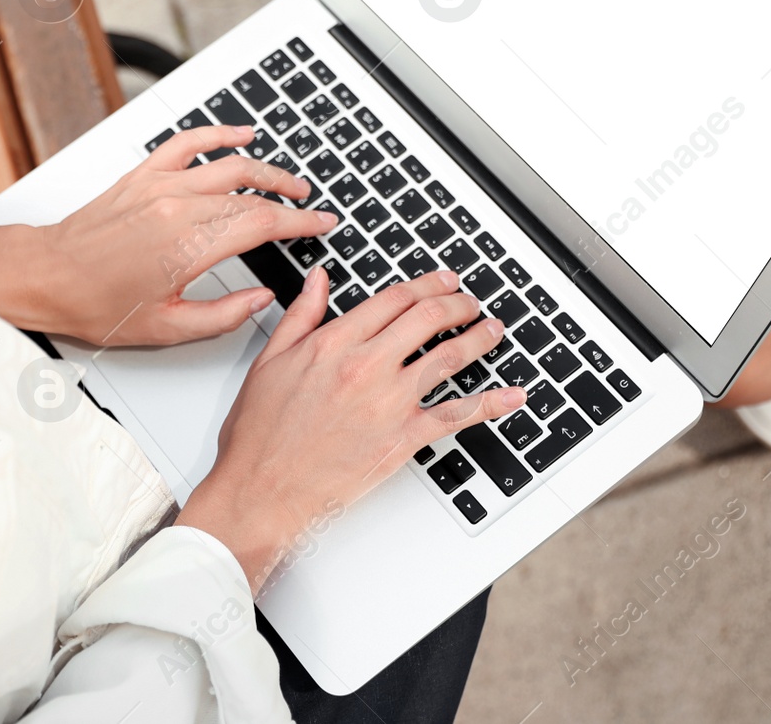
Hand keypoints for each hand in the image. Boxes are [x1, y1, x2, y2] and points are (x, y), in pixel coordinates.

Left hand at [0, 124, 337, 345]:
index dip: (299, 223)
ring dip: (266, 170)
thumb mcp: (166, 328)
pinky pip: (187, 143)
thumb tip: (261, 299)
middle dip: (290, 201)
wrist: (45, 275)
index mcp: (187, 245)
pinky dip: (217, 134)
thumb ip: (223, 316)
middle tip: (313, 208)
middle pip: (250, 195)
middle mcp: (176, 207)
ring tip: (291, 182)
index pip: (261, 224)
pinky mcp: (142, 176)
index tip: (320, 224)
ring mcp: (159, 186)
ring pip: (228, 165)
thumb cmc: (94, 302)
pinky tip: (239, 134)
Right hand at [176, 268, 528, 593]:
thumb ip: (300, 315)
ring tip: (492, 330)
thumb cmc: (260, 436)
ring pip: (447, 358)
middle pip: (427, 319)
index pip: (394, 299)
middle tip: (469, 301)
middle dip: (457, 303)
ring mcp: (387, 403)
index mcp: (333, 343)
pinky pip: (456, 416)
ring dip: (477, 339)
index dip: (426, 285)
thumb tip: (319, 280)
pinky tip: (510, 396)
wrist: (261, 491)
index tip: (442, 281)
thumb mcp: (269, 361)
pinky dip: (490, 404)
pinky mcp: (402, 439)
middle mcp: (365, 366)